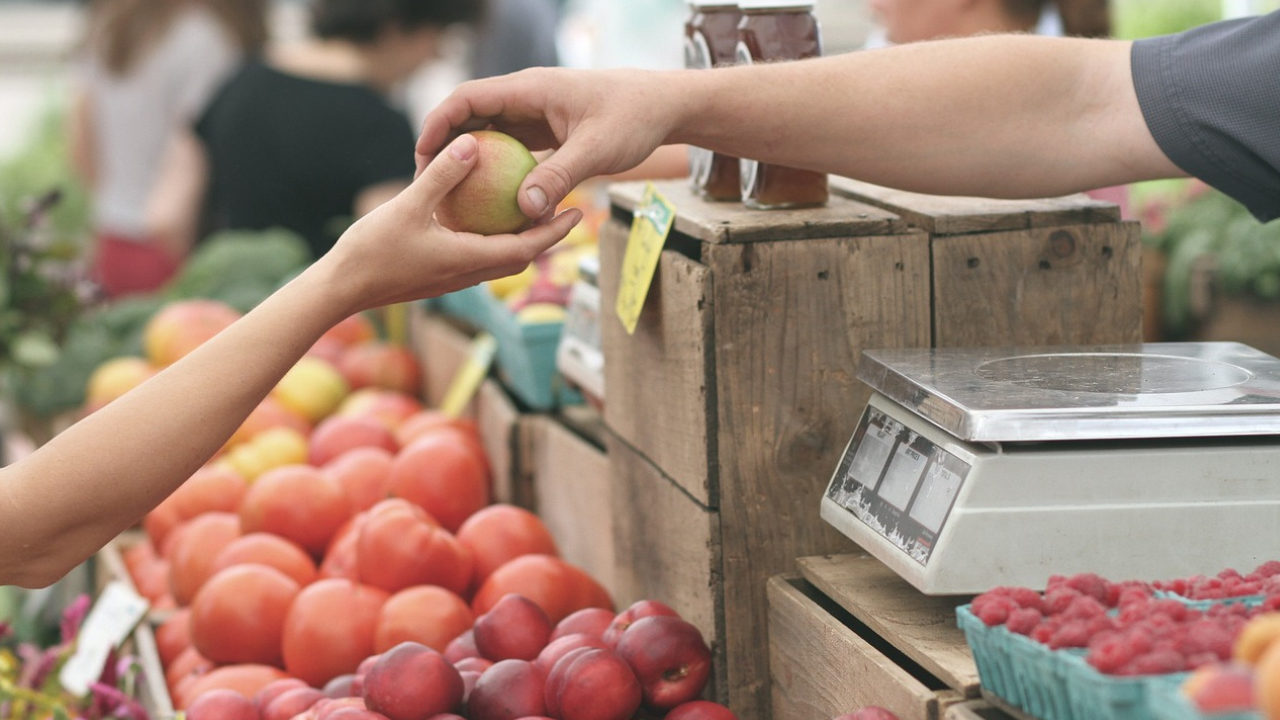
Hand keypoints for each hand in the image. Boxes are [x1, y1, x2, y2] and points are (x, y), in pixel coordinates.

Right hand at [324, 133, 582, 313]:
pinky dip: (491, 240)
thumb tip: (472, 144)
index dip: (555, 231)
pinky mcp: (437, 276)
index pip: (526, 248)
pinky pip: (475, 257)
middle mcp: (467, 274)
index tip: (578, 212)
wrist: (340, 290)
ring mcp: (452, 278)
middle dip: (546, 236)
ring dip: (519, 239)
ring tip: (531, 211)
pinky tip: (482, 218)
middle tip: (566, 209)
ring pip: (498, 259)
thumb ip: (442, 176)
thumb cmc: (371, 251)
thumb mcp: (408, 206)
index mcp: (469, 260)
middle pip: (519, 256)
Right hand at [415, 67, 677, 219]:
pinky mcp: (545, 131)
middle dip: (445, 146)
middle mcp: (526, 98)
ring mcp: (535, 114)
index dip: (439, 124)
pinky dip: (496, 171)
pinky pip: (511, 149)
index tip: (422, 156)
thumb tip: (524, 210)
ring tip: (450, 196)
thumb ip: (559, 177)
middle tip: (427, 183)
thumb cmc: (633, 118)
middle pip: (470, 116)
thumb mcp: (597, 150)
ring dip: (469, 160)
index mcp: (530, 89)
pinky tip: (489, 202)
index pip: (468, 98)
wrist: (663, 107)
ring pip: (489, 134)